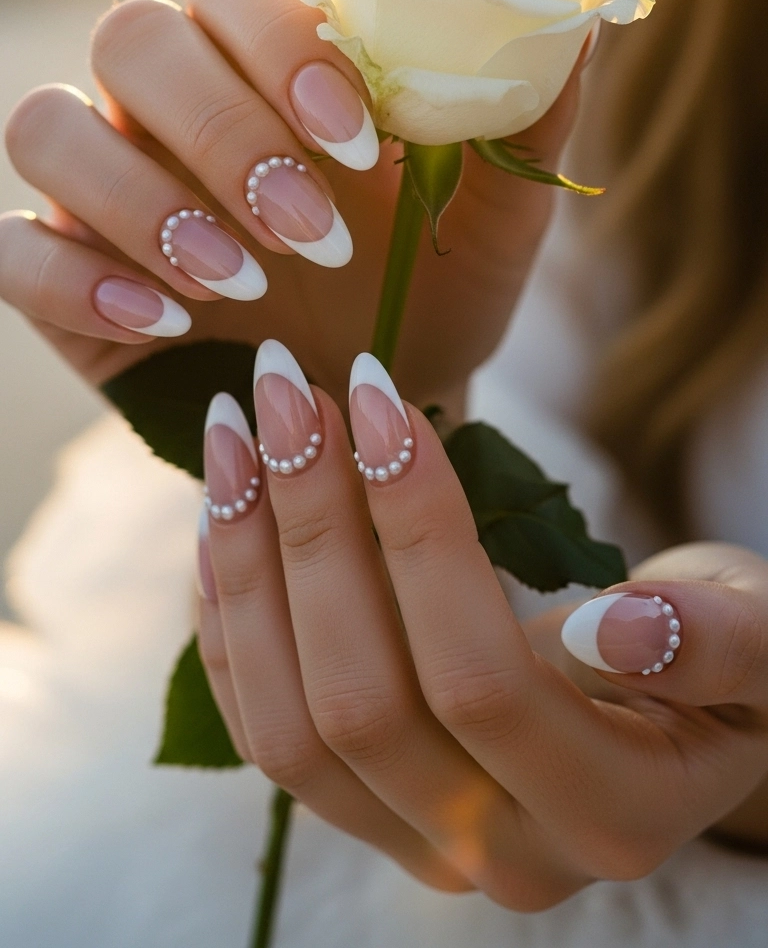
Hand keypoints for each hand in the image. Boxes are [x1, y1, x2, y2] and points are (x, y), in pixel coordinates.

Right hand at [0, 0, 584, 409]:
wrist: (371, 414)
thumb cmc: (427, 298)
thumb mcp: (492, 229)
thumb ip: (523, 128)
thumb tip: (580, 25)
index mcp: (272, 62)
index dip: (279, 41)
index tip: (358, 133)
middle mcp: (174, 103)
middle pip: (133, 38)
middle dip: (220, 129)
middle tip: (313, 228)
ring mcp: (105, 181)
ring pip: (49, 124)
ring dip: (140, 198)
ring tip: (242, 285)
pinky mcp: (59, 269)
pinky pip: (12, 246)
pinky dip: (73, 279)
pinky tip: (163, 325)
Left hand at [199, 347, 767, 907]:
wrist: (684, 715)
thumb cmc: (734, 653)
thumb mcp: (766, 635)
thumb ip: (720, 644)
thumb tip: (618, 627)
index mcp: (609, 814)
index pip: (479, 677)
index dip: (416, 531)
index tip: (375, 393)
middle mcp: (499, 853)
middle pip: (361, 701)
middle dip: (309, 527)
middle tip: (284, 386)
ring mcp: (420, 840)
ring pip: (289, 729)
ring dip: (248, 567)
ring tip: (234, 429)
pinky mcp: (366, 810)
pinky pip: (264, 732)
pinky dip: (231, 623)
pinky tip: (222, 519)